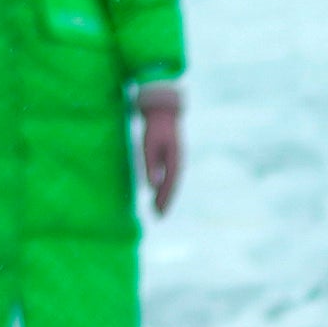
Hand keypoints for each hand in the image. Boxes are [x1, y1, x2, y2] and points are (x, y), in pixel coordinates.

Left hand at [134, 86, 184, 217]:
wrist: (163, 110)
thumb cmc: (154, 127)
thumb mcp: (149, 145)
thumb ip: (150, 165)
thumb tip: (152, 186)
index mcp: (175, 161)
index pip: (170, 185)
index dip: (164, 200)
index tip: (158, 213)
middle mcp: (178, 162)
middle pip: (172, 186)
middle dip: (165, 201)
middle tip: (158, 216)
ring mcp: (176, 159)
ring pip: (171, 182)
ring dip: (165, 195)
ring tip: (157, 207)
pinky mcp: (171, 156)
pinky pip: (169, 175)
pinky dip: (164, 185)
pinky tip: (157, 190)